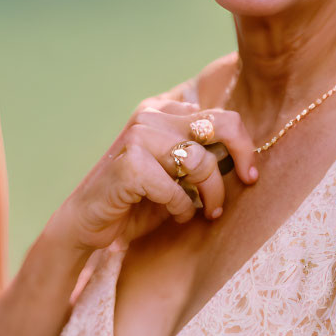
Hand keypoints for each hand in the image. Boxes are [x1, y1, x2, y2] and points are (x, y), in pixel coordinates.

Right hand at [48, 97, 257, 252]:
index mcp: (163, 112)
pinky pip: (174, 186)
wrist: (86, 223)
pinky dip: (180, 206)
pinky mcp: (129, 164)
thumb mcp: (176, 173)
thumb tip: (243, 155)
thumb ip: (201, 156)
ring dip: (208, 193)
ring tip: (201, 211)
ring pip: (199, 159)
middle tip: (243, 185)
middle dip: (237, 158)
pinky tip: (175, 215)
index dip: (243, 145)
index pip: (221, 116)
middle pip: (218, 126)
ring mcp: (137, 136)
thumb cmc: (137, 201)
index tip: (249, 174)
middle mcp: (151, 116)